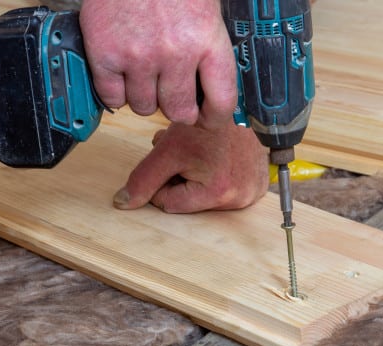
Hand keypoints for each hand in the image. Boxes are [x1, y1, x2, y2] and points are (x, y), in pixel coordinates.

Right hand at [79, 0, 236, 128]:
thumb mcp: (205, 11)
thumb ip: (208, 48)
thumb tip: (210, 87)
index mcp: (208, 41)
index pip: (221, 102)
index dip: (215, 117)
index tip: (208, 118)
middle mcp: (175, 54)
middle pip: (180, 111)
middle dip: (177, 108)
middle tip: (172, 96)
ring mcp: (138, 56)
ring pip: (144, 107)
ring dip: (145, 97)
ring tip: (145, 76)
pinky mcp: (105, 54)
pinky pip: (113, 97)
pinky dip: (116, 92)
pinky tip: (121, 74)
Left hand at [113, 121, 268, 211]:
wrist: (238, 105)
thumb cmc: (206, 123)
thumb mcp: (168, 149)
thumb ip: (143, 178)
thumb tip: (122, 203)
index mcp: (216, 192)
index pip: (169, 202)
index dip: (162, 179)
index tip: (171, 159)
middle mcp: (240, 197)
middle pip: (191, 201)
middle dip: (182, 179)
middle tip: (190, 154)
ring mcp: (253, 192)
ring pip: (207, 196)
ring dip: (199, 178)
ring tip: (204, 154)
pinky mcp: (260, 186)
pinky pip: (229, 190)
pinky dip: (220, 177)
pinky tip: (220, 159)